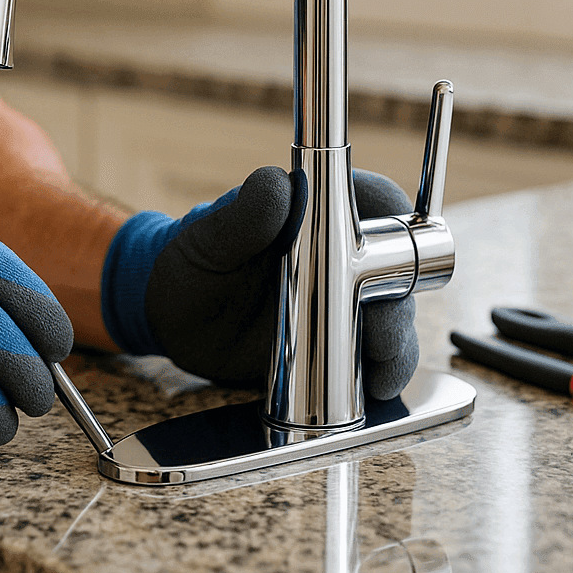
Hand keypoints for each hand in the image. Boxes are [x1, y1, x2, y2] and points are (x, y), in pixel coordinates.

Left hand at [99, 166, 418, 399]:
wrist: (173, 322)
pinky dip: (382, 373)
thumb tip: (280, 184)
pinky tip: (374, 387)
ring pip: (394, 317)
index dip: (396, 224)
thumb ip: (244, 214)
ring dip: (396, 343)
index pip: (378, 203)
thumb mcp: (209, 239)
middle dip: (400, 301)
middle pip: (398, 268)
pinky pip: (373, 357)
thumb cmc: (191, 264)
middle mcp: (340, 253)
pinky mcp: (337, 344)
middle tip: (382, 333)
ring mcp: (342, 301)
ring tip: (381, 372)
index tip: (395, 251)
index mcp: (317, 211)